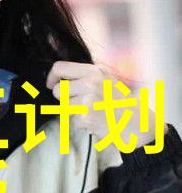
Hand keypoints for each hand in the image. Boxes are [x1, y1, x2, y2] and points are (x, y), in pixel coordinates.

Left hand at [46, 61, 166, 148]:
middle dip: (65, 99)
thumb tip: (60, 80)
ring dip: (76, 113)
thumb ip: (86, 77)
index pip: (60, 67)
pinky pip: (73, 121)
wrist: (140, 124)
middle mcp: (91, 83)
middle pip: (59, 91)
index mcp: (96, 71)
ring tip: (94, 113)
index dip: (52, 77)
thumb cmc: (124, 103)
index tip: (51, 85)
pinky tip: (98, 122)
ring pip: (65, 108)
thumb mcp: (108, 80)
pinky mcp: (86, 118)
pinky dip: (83, 124)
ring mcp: (88, 100)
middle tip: (81, 104)